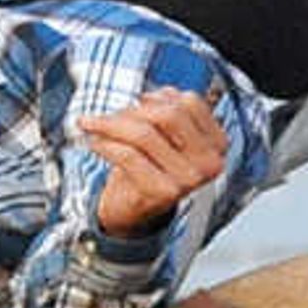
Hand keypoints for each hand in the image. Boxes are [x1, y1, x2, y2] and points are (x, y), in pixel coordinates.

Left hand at [83, 89, 229, 236]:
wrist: (134, 211)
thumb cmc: (149, 168)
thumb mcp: (165, 135)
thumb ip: (166, 109)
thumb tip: (151, 95)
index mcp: (216, 144)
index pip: (190, 103)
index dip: (159, 97)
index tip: (137, 100)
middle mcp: (208, 163)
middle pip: (168, 116)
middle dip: (132, 110)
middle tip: (107, 115)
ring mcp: (188, 180)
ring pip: (144, 134)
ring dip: (110, 125)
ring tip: (91, 125)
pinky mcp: (162, 193)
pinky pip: (129, 156)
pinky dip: (106, 145)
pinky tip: (95, 143)